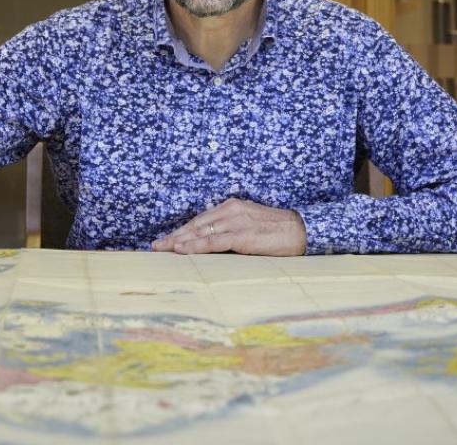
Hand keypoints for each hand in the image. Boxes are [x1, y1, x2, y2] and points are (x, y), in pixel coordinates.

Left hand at [151, 198, 306, 255]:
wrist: (301, 231)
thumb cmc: (276, 232)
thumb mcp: (250, 227)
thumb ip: (231, 232)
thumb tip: (212, 245)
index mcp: (232, 207)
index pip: (200, 220)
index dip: (182, 231)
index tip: (166, 240)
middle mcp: (231, 210)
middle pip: (196, 224)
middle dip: (174, 236)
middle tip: (155, 246)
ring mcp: (236, 222)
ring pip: (200, 232)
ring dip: (179, 241)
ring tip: (162, 249)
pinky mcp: (242, 235)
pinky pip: (214, 241)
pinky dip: (196, 245)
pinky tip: (182, 249)